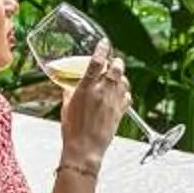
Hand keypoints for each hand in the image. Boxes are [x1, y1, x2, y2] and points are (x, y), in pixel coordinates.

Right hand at [57, 42, 130, 165]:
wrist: (84, 149)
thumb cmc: (72, 130)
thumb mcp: (66, 107)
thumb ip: (69, 93)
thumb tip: (70, 86)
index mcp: (86, 89)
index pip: (96, 62)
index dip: (101, 49)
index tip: (104, 43)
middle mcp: (102, 92)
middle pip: (116, 68)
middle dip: (116, 62)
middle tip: (113, 61)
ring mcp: (113, 102)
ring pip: (124, 81)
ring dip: (121, 76)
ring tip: (117, 77)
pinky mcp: (120, 113)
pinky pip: (127, 97)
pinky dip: (125, 92)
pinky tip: (120, 94)